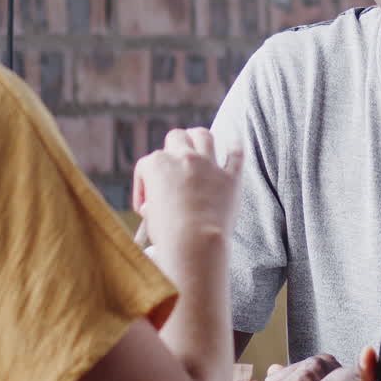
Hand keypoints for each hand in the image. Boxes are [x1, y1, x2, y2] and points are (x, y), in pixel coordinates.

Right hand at [133, 128, 242, 245]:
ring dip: (199, 138)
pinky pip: (236, 153)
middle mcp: (182, 158)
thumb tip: (156, 204)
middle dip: (173, 147)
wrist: (195, 244)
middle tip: (175, 163)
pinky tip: (234, 142)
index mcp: (156, 164)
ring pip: (203, 136)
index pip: (146, 165)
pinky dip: (235, 146)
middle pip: (176, 137)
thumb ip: (153, 201)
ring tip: (198, 146)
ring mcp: (208, 165)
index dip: (145, 184)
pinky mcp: (230, 177)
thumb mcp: (150, 214)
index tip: (147, 205)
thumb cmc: (167, 235)